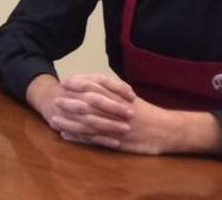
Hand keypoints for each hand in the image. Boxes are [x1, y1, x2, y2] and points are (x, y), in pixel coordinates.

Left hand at [27, 73, 221, 155]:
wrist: (167, 130)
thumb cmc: (148, 113)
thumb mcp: (130, 97)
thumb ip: (113, 90)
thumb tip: (94, 82)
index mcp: (120, 96)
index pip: (97, 86)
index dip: (80, 83)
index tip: (66, 81)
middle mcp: (117, 110)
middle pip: (89, 104)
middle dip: (71, 102)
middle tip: (56, 99)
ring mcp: (116, 126)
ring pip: (89, 123)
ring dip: (70, 121)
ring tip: (54, 119)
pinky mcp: (116, 141)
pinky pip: (95, 139)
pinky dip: (80, 138)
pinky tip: (67, 136)